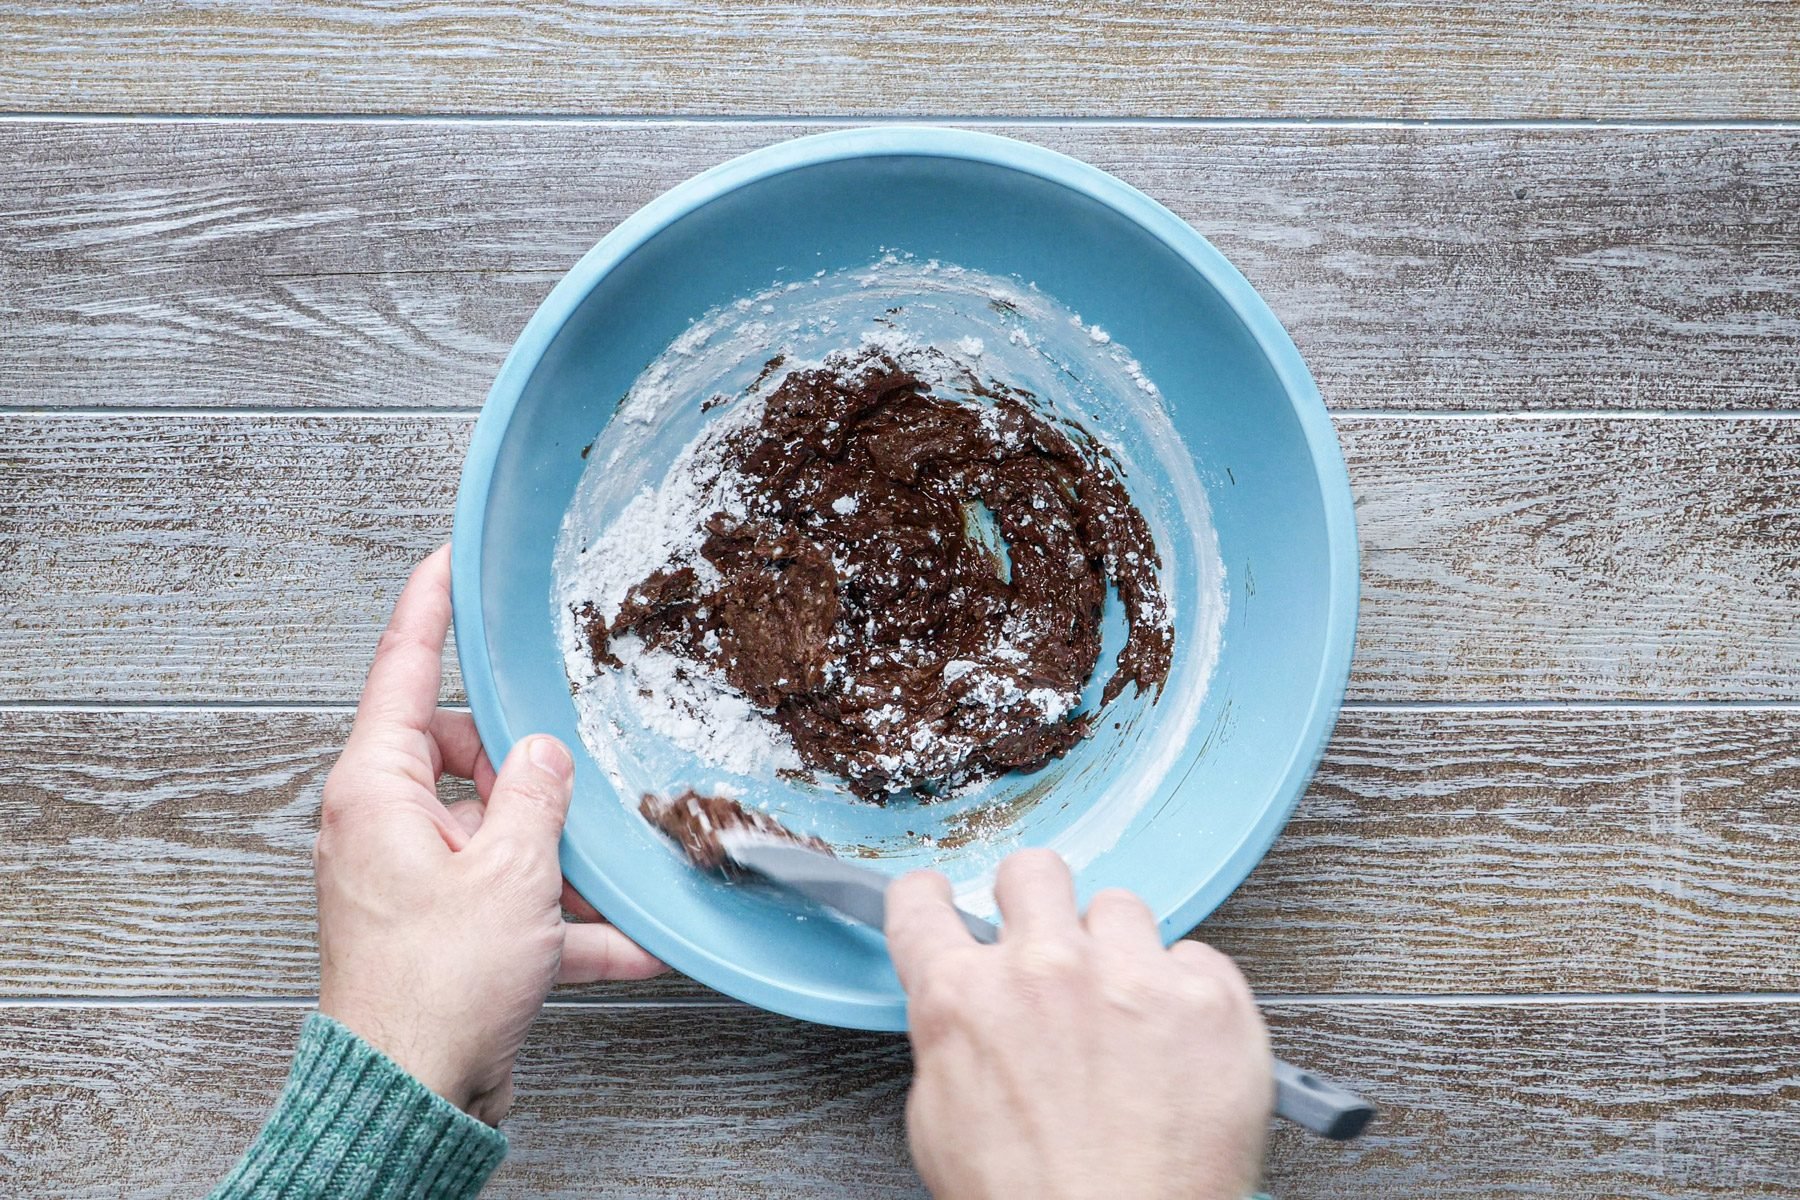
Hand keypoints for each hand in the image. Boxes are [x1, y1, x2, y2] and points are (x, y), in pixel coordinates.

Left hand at [315, 546, 665, 1123]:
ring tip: (613, 876)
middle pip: (467, 756)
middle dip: (530, 773)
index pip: (405, 671)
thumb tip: (542, 752)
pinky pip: (514, 902)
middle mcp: (387, 825)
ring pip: (500, 833)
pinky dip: (565, 922)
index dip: (431, 609)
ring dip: (560, 859)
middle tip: (574, 786)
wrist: (414, 1098)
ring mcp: (416, 880)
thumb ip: (534, 795)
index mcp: (378, 790)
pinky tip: (631, 943)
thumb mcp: (509, 871)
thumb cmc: (435, 988)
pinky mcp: (445, 931)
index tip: (450, 558)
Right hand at [887, 850, 1271, 1199]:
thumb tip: (970, 1016)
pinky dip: (1189, 993)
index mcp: (963, 1000)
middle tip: (1053, 943)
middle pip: (1033, 871)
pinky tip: (1180, 1043)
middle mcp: (1044, 970)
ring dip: (1120, 949)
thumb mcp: (944, 1124)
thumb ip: (955, 1042)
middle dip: (1037, 901)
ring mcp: (1130, 976)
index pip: (921, 903)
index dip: (930, 897)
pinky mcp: (1208, 998)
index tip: (942, 897)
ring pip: (1121, 906)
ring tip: (1129, 1011)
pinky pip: (1197, 957)